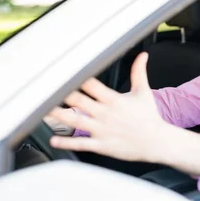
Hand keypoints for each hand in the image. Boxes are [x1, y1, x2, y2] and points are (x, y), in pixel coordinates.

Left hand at [48, 52, 164, 162]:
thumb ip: (139, 72)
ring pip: (76, 121)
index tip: (63, 70)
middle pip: (79, 101)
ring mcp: (102, 130)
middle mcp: (106, 114)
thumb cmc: (149, 117)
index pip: (92, 85)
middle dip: (62, 94)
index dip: (77, 77)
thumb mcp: (144, 92)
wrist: (157, 142)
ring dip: (58, 116)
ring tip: (43, 111)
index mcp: (114, 100)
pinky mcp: (102, 145)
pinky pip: (81, 144)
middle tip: (44, 88)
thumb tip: (142, 55)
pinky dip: (66, 142)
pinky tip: (54, 139)